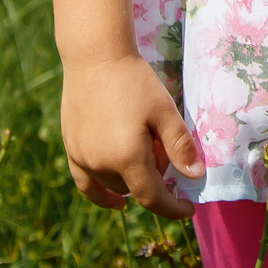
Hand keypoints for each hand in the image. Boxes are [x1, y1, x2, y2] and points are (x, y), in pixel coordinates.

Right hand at [61, 54, 201, 219]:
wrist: (95, 57)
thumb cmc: (134, 81)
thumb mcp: (164, 111)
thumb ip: (180, 146)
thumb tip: (196, 176)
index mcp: (126, 158)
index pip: (152, 198)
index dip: (172, 208)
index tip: (188, 210)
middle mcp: (100, 165)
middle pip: (135, 188)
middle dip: (156, 179)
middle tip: (165, 148)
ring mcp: (82, 159)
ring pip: (113, 185)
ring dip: (133, 179)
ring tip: (144, 146)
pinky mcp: (71, 149)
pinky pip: (86, 184)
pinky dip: (102, 195)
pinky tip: (116, 202)